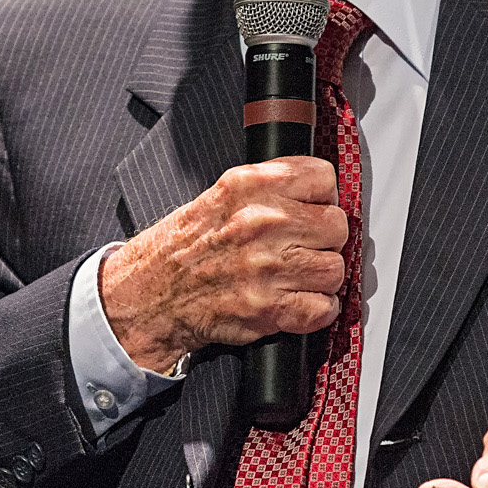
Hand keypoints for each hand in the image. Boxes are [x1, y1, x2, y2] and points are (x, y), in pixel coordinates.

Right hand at [98, 156, 349, 374]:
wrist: (152, 294)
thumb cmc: (186, 246)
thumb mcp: (221, 193)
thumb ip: (269, 186)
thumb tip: (320, 192)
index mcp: (249, 186)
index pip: (322, 177)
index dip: (321, 196)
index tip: (312, 208)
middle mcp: (260, 222)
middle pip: (336, 225)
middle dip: (324, 239)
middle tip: (304, 247)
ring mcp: (265, 267)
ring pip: (334, 269)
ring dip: (321, 277)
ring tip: (298, 276)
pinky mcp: (268, 308)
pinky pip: (324, 308)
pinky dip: (317, 310)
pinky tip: (298, 302)